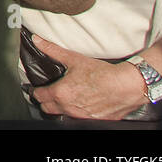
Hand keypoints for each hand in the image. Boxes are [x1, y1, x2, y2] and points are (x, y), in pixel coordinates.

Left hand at [27, 34, 148, 119]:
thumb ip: (53, 50)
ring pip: (62, 115)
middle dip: (45, 102)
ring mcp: (81, 117)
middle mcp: (69, 108)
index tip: (35, 88)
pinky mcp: (94, 121)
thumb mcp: (74, 59)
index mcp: (60, 93)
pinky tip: (80, 105)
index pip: (39, 96)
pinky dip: (76, 113)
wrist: (126, 86)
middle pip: (48, 109)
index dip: (35, 91)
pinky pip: (79, 119)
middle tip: (47, 94)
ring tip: (63, 99)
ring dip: (60, 108)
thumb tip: (37, 40)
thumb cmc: (101, 73)